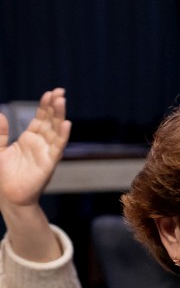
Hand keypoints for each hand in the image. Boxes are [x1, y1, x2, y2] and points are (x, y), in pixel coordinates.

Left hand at [0, 88, 70, 208]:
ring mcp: (46, 153)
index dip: (45, 106)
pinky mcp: (49, 163)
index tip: (50, 93)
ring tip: (61, 101)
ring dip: (59, 116)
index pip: (41, 119)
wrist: (9, 195)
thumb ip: (0, 133)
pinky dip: (62, 136)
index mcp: (30, 139)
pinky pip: (58, 147)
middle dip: (55, 107)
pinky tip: (66, 124)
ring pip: (56, 131)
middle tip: (60, 92)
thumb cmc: (4, 174)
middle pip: (51, 121)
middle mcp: (41, 144)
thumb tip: (1, 114)